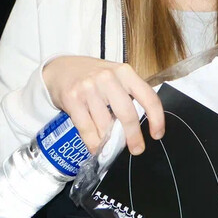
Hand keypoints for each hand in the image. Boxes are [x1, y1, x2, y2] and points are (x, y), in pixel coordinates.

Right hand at [42, 56, 163, 155]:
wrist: (60, 68)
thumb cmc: (93, 76)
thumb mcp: (115, 77)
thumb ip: (128, 95)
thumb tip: (139, 126)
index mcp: (124, 72)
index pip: (148, 96)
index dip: (156, 118)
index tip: (157, 134)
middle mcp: (108, 78)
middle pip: (127, 113)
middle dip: (133, 136)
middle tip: (137, 149)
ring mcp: (88, 88)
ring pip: (105, 124)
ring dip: (110, 141)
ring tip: (112, 148)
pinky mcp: (72, 99)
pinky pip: (87, 129)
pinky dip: (94, 143)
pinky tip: (97, 148)